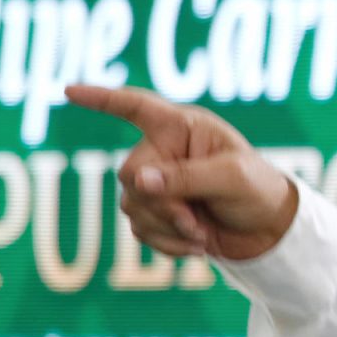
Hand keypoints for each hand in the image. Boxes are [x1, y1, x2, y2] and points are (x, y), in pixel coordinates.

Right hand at [65, 85, 296, 260]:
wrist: (268, 232)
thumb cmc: (258, 190)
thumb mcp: (232, 177)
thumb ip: (186, 176)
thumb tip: (136, 181)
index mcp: (183, 128)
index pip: (136, 107)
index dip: (102, 99)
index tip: (68, 90)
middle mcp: (164, 151)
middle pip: (129, 175)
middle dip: (161, 204)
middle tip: (195, 220)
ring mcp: (158, 184)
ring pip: (131, 207)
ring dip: (168, 227)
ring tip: (202, 233)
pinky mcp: (157, 214)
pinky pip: (139, 231)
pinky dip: (167, 244)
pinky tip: (197, 247)